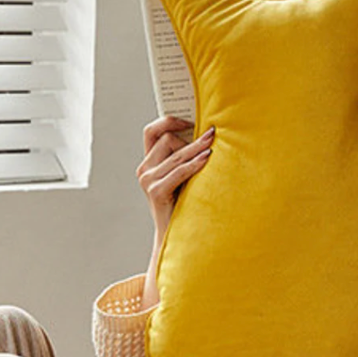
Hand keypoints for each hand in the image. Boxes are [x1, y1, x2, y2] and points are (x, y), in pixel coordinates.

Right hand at [136, 116, 213, 235]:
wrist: (176, 236)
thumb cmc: (183, 205)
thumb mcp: (181, 178)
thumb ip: (183, 158)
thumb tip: (205, 134)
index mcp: (148, 164)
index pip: (151, 132)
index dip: (168, 121)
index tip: (189, 120)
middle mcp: (145, 170)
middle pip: (168, 139)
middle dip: (191, 138)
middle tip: (211, 134)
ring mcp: (148, 180)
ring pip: (176, 154)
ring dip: (197, 148)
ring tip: (212, 144)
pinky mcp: (156, 191)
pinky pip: (179, 171)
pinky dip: (194, 164)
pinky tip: (207, 159)